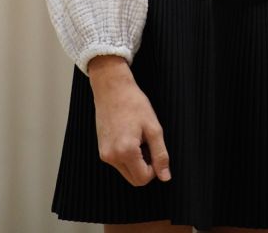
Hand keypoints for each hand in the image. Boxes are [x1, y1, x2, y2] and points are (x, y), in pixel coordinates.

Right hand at [88, 55, 170, 186]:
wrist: (112, 88)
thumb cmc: (134, 103)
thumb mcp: (153, 128)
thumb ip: (161, 154)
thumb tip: (165, 177)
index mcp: (126, 151)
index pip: (143, 178)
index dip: (154, 168)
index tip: (155, 150)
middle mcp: (112, 156)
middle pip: (134, 179)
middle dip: (145, 166)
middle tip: (148, 143)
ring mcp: (104, 154)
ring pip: (126, 171)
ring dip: (136, 161)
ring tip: (137, 137)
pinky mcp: (101, 150)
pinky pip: (118, 162)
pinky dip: (126, 155)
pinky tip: (129, 136)